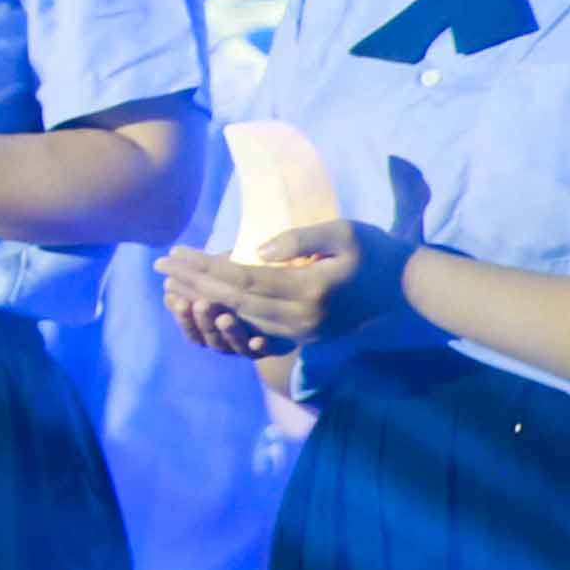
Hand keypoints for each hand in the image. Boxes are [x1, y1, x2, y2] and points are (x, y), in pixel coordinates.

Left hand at [160, 218, 388, 354]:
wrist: (410, 293)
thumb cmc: (378, 252)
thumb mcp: (342, 232)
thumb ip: (298, 240)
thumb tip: (255, 250)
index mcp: (307, 291)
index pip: (241, 278)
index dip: (203, 267)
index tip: (173, 252)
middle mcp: (300, 320)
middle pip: (233, 302)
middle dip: (193, 284)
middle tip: (160, 268)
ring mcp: (303, 333)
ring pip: (242, 318)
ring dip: (205, 302)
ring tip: (174, 285)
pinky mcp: (305, 337)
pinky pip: (257, 328)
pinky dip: (228, 315)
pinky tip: (207, 304)